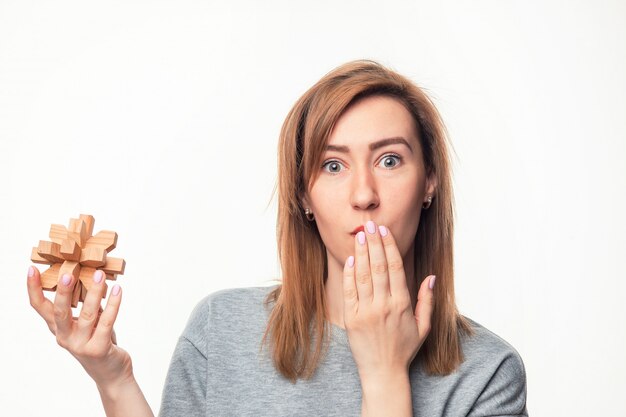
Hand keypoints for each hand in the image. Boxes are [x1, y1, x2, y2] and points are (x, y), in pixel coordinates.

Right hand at [27, 266, 133, 388]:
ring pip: (88, 314)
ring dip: (95, 292)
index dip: (34, 289)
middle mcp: (66, 337)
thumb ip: (87, 306)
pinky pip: (107, 322)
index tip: (32, 270)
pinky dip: (113, 305)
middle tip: (67, 273)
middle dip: (62, 292)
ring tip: (100, 275)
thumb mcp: (88, 324)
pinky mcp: (99, 349)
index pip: (40, 308)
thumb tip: (93, 278)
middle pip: (59, 312)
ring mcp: (81, 345)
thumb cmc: (99, 343)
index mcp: (59, 329)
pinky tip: (118, 291)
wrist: (111, 374)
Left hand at [342, 220, 435, 379]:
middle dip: (374, 243)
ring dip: (362, 253)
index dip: (390, 247)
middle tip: (370, 224)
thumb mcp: (423, 327)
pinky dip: (350, 273)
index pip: (396, 268)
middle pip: (379, 267)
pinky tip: (351, 259)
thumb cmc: (404, 349)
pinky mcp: (351, 318)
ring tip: (360, 235)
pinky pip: (349, 290)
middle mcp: (384, 305)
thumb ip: (426, 301)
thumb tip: (430, 277)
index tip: (385, 231)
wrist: (383, 372)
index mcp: (402, 305)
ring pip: (364, 275)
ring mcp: (366, 311)